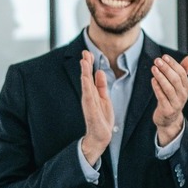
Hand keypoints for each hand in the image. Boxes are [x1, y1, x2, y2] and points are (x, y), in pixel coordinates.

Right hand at [80, 50, 113, 164]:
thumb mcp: (104, 98)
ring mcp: (88, 102)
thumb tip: (99, 72)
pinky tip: (85, 78)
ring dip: (84, 72)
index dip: (89, 64)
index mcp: (93, 92)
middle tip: (84, 52)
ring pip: (86, 84)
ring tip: (84, 61)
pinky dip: (86, 86)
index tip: (88, 52)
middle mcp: (89, 95)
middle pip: (86, 77)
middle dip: (86, 64)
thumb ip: (101, 85)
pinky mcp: (90, 109)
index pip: (90, 75)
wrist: (101, 135)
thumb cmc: (102, 118)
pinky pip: (88, 95)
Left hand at [152, 55, 187, 144]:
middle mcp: (183, 95)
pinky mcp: (167, 110)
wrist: (168, 119)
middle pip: (175, 79)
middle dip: (166, 68)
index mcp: (186, 87)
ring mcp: (176, 103)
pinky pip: (162, 97)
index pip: (181, 73)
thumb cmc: (172, 98)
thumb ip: (183, 71)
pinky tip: (153, 80)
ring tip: (153, 68)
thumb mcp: (179, 85)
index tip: (164, 56)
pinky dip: (157, 88)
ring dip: (160, 77)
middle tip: (157, 60)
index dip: (173, 64)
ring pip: (168, 88)